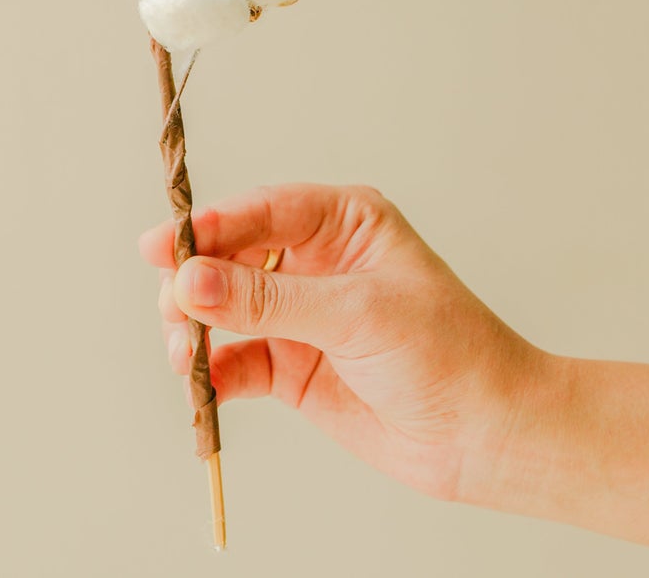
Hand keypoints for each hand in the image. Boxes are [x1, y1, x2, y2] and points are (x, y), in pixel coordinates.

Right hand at [139, 182, 544, 502]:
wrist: (487, 437)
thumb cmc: (449, 353)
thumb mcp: (357, 314)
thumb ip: (269, 299)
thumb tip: (193, 281)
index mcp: (341, 221)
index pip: (260, 210)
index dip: (208, 226)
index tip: (161, 246)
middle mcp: (313, 260)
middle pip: (228, 257)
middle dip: (195, 284)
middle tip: (173, 314)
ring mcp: (299, 314)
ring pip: (222, 309)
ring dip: (195, 330)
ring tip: (185, 358)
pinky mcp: (291, 365)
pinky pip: (234, 360)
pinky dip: (212, 373)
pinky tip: (205, 387)